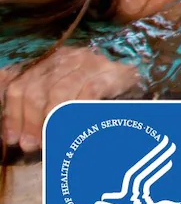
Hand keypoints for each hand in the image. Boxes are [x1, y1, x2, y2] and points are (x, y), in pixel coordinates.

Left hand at [0, 47, 142, 151]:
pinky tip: (73, 128)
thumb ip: (40, 101)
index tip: (13, 139)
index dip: (13, 115)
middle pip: (35, 90)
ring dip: (50, 121)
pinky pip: (88, 93)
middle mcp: (65, 58)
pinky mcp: (111, 73)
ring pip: (58, 91)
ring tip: (49, 141)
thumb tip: (12, 131)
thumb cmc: (99, 89)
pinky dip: (77, 112)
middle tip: (31, 145)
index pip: (19, 86)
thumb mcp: (64, 90)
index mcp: (48, 62)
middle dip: (30, 121)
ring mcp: (89, 63)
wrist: (145, 71)